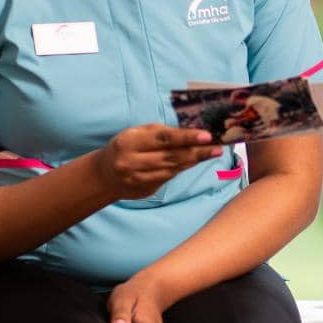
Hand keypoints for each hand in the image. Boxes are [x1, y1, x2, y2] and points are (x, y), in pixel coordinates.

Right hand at [97, 125, 221, 199]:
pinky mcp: (145, 190)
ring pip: (172, 169)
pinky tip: (194, 161)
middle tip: (217, 147)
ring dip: (194, 160)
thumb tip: (192, 132)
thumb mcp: (137, 133)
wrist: (104, 175)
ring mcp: (137, 179)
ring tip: (211, 153)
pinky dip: (183, 168)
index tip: (207, 135)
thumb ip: (161, 132)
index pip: (163, 138)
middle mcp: (131, 162)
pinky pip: (169, 177)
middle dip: (197, 151)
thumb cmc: (126, 147)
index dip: (187, 137)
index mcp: (129, 142)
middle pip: (171, 156)